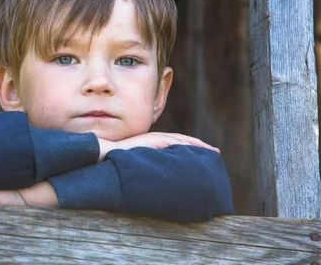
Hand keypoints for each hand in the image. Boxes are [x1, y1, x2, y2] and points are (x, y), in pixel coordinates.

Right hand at [97, 132, 220, 161]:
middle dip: (201, 147)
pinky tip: (197, 149)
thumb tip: (158, 181)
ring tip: (212, 151)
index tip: (206, 156)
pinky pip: (173, 141)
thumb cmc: (117, 162)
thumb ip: (148, 166)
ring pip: (181, 140)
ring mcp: (154, 139)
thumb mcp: (138, 164)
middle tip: (216, 152)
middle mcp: (156, 139)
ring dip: (197, 145)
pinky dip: (186, 145)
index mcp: (154, 145)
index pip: (177, 145)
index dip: (193, 149)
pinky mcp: (152, 141)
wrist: (104, 154)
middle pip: (184, 142)